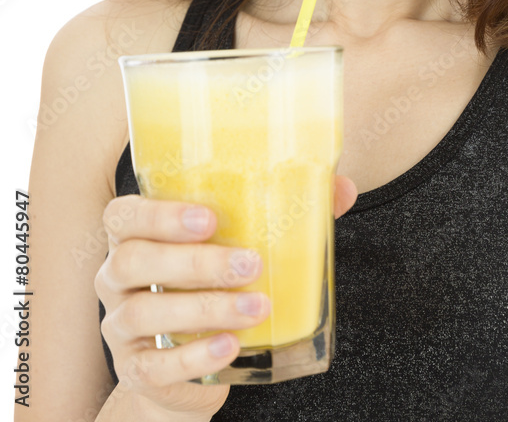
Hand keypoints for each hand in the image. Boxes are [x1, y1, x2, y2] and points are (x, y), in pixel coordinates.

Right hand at [94, 175, 357, 420]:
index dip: (159, 213)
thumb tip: (342, 189)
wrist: (183, 365)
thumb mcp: (236, 245)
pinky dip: (193, 355)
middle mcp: (114, 276)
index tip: (210, 218)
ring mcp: (118, 325)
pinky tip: (230, 346)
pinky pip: (154, 364)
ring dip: (204, 307)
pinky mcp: (134, 369)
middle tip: (251, 263)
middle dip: (194, 262)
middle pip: (133, 260)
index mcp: (135, 235)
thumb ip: (285, 213)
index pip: (122, 215)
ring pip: (143, 311)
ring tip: (257, 307)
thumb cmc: (210, 284)